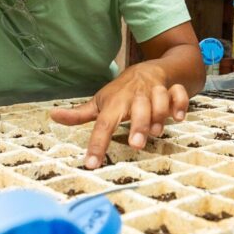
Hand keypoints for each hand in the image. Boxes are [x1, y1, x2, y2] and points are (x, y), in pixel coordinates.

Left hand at [50, 62, 189, 167]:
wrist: (150, 69)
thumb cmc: (122, 92)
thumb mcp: (100, 102)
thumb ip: (80, 114)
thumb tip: (53, 116)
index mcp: (114, 103)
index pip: (103, 124)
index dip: (97, 144)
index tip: (91, 164)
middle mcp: (134, 96)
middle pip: (137, 109)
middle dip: (139, 125)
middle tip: (137, 144)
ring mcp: (154, 91)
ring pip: (159, 100)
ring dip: (159, 116)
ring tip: (156, 131)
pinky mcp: (172, 90)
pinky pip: (178, 94)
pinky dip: (179, 104)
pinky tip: (178, 117)